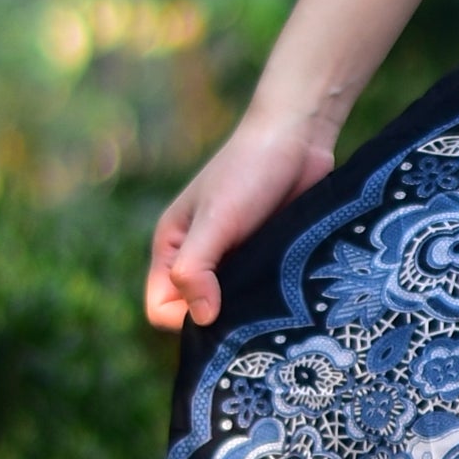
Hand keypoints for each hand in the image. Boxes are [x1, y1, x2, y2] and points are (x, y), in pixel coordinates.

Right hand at [144, 109, 337, 331]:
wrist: (297, 138)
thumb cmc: (249, 171)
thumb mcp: (217, 220)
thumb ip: (196, 268)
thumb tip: (202, 320)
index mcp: (172, 247)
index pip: (160, 309)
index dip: (185, 317)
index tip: (221, 306)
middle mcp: (199, 258)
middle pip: (196, 314)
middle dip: (221, 319)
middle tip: (253, 304)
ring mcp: (233, 260)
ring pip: (231, 307)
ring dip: (249, 309)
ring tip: (274, 296)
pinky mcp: (264, 258)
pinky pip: (259, 293)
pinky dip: (270, 297)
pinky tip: (290, 291)